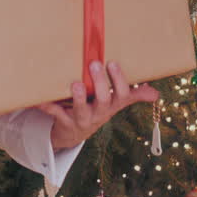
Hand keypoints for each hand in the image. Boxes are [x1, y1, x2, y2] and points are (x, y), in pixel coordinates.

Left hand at [36, 61, 159, 149]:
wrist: (75, 133)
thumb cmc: (98, 109)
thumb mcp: (116, 103)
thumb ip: (135, 95)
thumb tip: (157, 94)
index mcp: (111, 105)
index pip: (122, 95)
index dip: (118, 81)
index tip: (113, 63)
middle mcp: (98, 113)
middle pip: (102, 100)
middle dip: (100, 84)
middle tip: (93, 64)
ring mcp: (81, 118)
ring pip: (82, 109)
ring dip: (79, 97)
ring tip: (76, 84)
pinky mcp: (63, 121)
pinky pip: (54, 113)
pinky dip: (46, 105)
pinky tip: (39, 98)